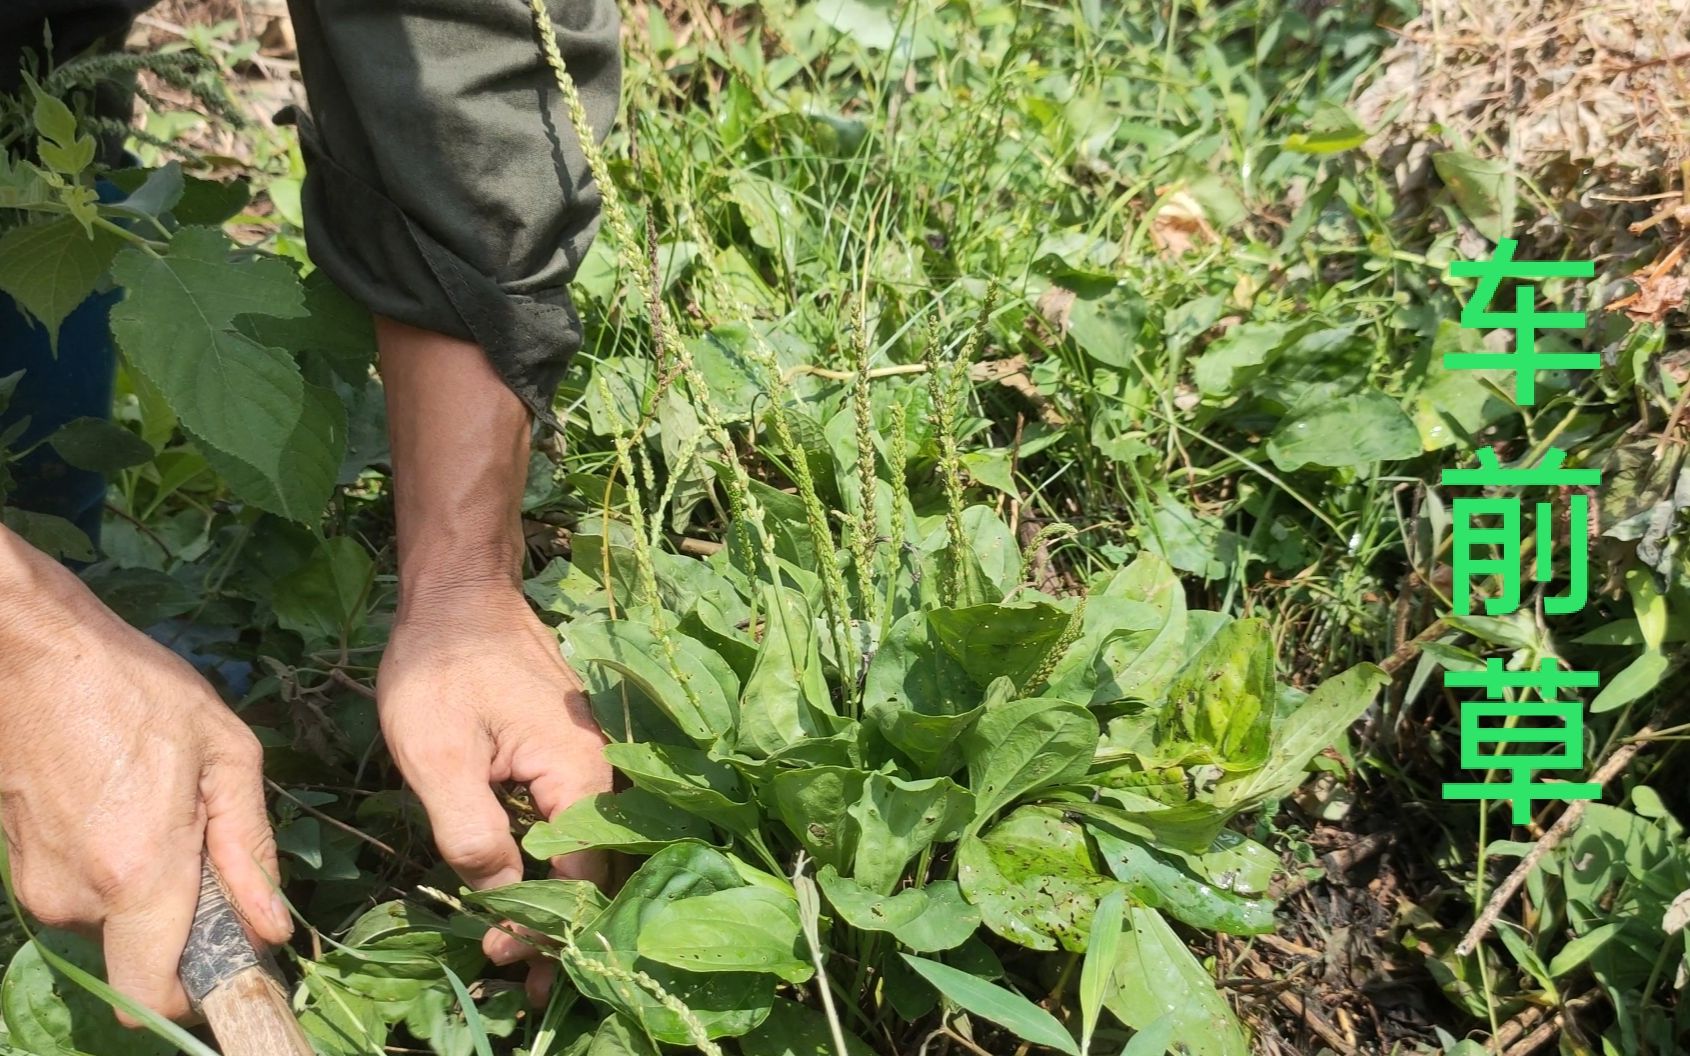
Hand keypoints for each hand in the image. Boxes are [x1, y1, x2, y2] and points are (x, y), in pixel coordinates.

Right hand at [0, 536, 289, 1024]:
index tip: (231, 955)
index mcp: (138, 875)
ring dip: (150, 880)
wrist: (31, 653)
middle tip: (206, 839)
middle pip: (143, 950)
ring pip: (114, 915)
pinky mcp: (18, 863)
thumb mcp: (225, 754)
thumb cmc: (137, 691)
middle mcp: (78, 897)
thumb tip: (271, 927)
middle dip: (183, 917)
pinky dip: (117, 862)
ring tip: (164, 801)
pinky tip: (129, 798)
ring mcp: (40, 882)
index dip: (197, 993)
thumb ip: (249, 848)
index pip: (153, 996)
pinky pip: (85, 886)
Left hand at [376, 585, 610, 1002]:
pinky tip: (523, 889)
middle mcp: (601, 771)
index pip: (579, 879)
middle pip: (596, 871)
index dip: (545, 930)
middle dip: (562, 932)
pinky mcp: (568, 753)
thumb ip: (471, 832)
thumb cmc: (443, 666)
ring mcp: (588, 760)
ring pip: (585, 849)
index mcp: (580, 775)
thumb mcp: (438, 754)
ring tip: (522, 949)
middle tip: (523, 985)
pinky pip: (572, 822)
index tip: (501, 960)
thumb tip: (499, 897)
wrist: (459, 592)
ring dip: (557, 902)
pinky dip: (552, 865)